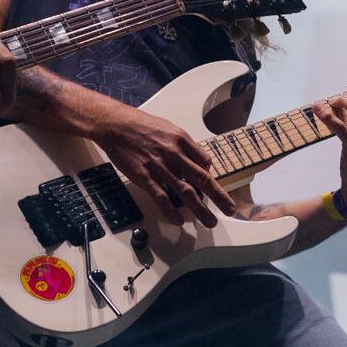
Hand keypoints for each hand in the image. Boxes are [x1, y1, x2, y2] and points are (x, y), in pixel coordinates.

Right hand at [96, 104, 237, 227]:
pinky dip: (171, 210)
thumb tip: (198, 160)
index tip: (213, 187)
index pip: (205, 161)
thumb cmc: (141, 125)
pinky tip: (179, 220)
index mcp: (181, 140)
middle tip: (230, 209)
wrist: (116, 125)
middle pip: (202, 179)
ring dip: (200, 209)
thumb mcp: (168, 128)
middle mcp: (174, 154)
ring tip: (210, 221)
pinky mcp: (144, 177)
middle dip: (218, 196)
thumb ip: (184, 145)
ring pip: (185, 191)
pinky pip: (161, 197)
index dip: (210, 175)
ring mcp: (159, 167)